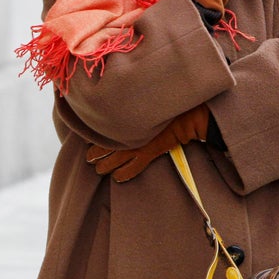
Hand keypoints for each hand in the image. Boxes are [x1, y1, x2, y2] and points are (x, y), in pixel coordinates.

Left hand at [86, 104, 209, 181]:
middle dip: (94, 155)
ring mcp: (136, 146)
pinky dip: (123, 175)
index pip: (99, 132)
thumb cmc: (166, 106)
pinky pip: (130, 170)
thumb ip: (131, 105)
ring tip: (100, 168)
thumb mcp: (147, 102)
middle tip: (91, 158)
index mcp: (123, 120)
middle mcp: (126, 134)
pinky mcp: (148, 155)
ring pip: (111, 162)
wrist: (187, 117)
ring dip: (104, 167)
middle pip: (100, 149)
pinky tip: (118, 177)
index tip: (91, 139)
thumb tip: (119, 103)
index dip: (92, 137)